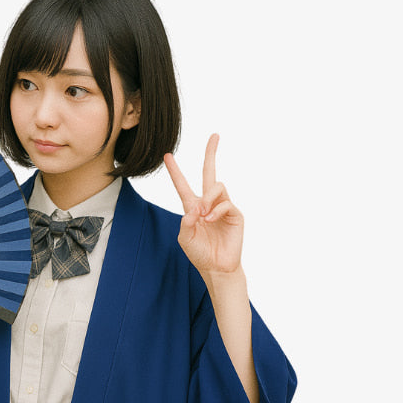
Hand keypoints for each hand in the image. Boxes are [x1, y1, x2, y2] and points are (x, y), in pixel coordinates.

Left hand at [164, 134, 243, 276]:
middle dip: (211, 153)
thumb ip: (186, 222)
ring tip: (203, 215)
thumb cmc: (200, 253)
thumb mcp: (185, 238)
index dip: (175, 171)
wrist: (217, 267)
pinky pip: (226, 203)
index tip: (167, 155)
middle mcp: (208, 203)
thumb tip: (195, 208)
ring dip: (207, 198)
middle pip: (209, 172)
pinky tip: (210, 220)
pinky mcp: (235, 214)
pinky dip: (216, 210)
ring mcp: (223, 207)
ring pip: (217, 186)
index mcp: (193, 207)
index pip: (183, 184)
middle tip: (214, 135)